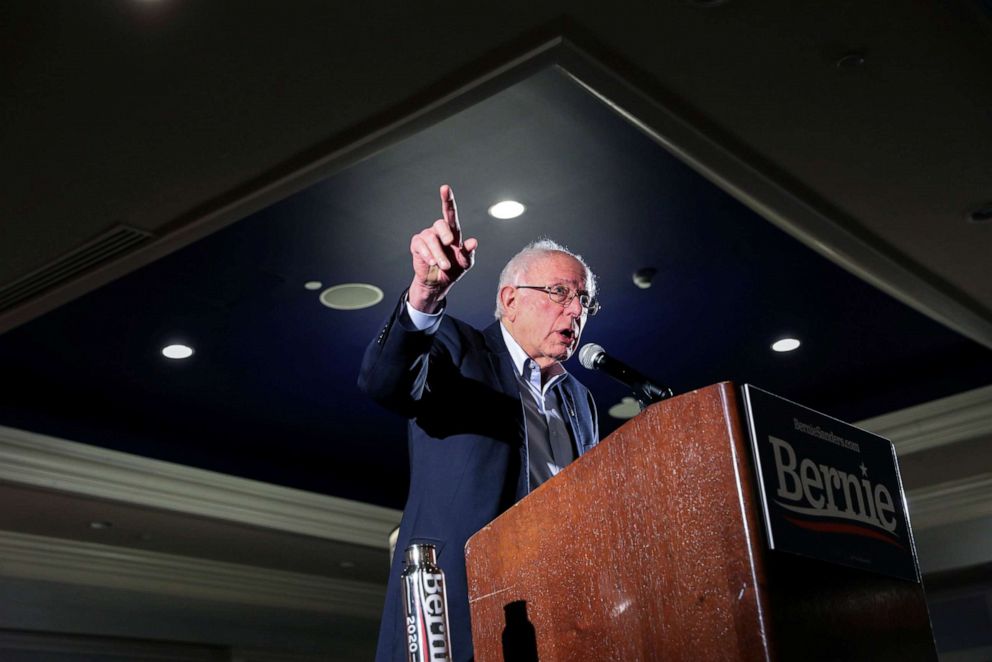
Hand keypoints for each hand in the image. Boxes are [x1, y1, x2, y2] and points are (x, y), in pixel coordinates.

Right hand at [408, 185, 477, 312]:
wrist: (437, 283)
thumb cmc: (453, 270)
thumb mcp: (464, 264)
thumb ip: (469, 253)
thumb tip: (474, 241)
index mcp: (453, 233)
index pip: (450, 213)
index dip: (447, 200)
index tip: (445, 188)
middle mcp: (439, 231)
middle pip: (440, 224)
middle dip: (446, 235)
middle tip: (450, 245)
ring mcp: (427, 236)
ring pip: (431, 238)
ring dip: (439, 254)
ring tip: (443, 266)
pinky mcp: (417, 244)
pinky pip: (421, 245)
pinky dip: (428, 255)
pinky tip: (432, 262)